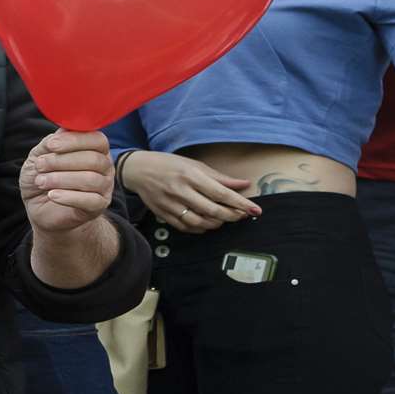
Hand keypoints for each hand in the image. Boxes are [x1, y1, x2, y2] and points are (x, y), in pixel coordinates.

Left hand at [20, 129, 116, 232]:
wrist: (39, 207)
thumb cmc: (42, 175)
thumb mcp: (40, 154)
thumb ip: (52, 142)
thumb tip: (64, 130)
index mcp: (95, 148)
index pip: (97, 139)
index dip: (74, 140)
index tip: (51, 145)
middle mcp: (104, 166)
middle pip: (94, 159)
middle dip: (62, 161)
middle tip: (40, 165)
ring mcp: (104, 187)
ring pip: (91, 179)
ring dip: (61, 179)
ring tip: (41, 181)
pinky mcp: (98, 206)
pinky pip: (90, 201)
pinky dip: (68, 197)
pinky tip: (52, 195)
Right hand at [122, 150, 261, 232]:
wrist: (138, 170)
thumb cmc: (169, 164)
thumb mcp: (194, 165)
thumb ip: (219, 177)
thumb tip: (244, 184)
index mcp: (190, 175)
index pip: (220, 192)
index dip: (240, 203)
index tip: (255, 210)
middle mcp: (180, 190)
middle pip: (212, 210)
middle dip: (232, 216)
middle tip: (242, 215)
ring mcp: (171, 204)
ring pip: (200, 223)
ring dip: (216, 224)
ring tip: (224, 219)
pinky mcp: (164, 214)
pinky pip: (186, 227)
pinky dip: (200, 229)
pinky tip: (206, 224)